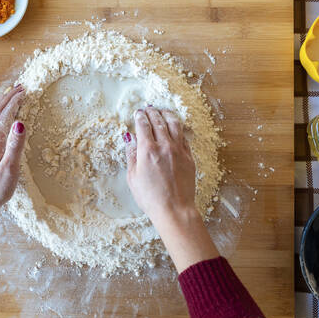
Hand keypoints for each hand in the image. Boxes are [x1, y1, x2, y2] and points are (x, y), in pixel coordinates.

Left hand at [0, 84, 26, 215]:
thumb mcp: (10, 167)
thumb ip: (16, 144)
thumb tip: (21, 122)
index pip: (6, 113)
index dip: (15, 100)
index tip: (25, 89)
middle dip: (9, 97)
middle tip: (21, 87)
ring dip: (3, 104)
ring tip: (13, 97)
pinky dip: (0, 115)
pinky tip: (4, 119)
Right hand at [124, 106, 196, 226]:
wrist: (174, 209)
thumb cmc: (151, 197)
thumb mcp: (133, 177)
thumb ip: (131, 155)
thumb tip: (130, 139)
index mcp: (147, 150)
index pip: (143, 125)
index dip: (140, 117)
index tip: (138, 113)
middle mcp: (164, 146)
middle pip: (158, 121)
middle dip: (152, 112)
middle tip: (148, 108)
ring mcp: (179, 150)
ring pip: (174, 125)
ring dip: (167, 115)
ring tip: (163, 111)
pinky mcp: (189, 157)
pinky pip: (184, 137)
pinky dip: (178, 129)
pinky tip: (175, 128)